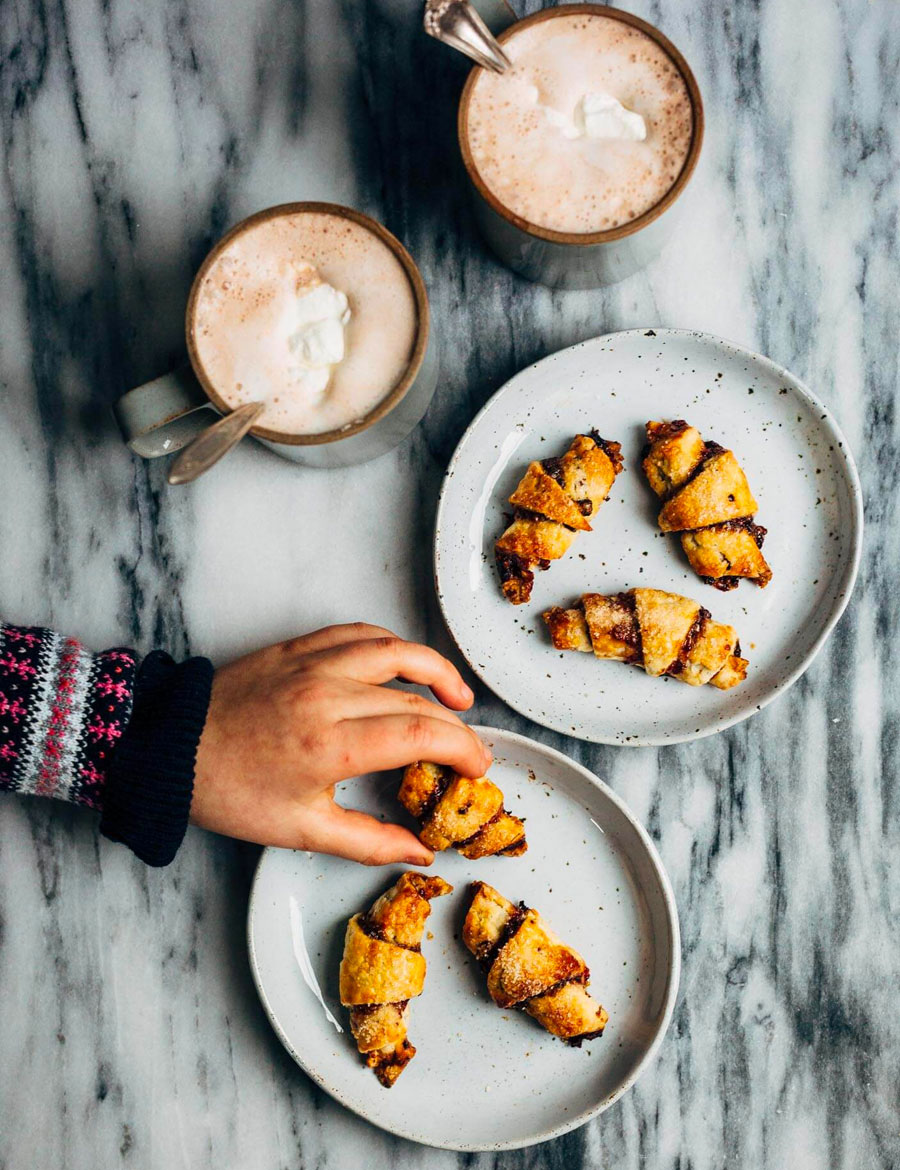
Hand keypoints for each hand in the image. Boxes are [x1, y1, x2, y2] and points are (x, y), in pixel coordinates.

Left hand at [190, 623, 489, 865]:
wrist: (168, 750)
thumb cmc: (229, 792)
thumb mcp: (300, 830)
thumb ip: (369, 841)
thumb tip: (419, 852)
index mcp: (330, 744)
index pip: (422, 733)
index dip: (463, 749)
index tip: (478, 768)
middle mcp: (328, 694)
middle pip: (416, 698)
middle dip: (455, 725)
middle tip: (469, 751)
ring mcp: (313, 664)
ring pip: (396, 651)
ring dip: (436, 671)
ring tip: (459, 696)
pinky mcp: (297, 648)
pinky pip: (359, 633)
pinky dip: (393, 645)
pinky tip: (406, 664)